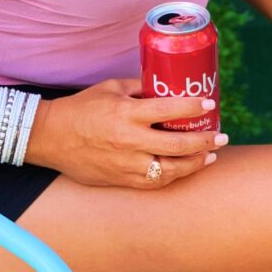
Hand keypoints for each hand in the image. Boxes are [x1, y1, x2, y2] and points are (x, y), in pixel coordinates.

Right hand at [29, 78, 225, 187]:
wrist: (51, 137)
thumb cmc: (81, 107)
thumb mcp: (111, 88)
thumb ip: (139, 89)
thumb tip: (166, 89)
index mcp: (127, 113)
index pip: (169, 109)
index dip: (192, 108)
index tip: (208, 105)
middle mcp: (129, 140)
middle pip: (177, 144)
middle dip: (204, 141)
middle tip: (221, 136)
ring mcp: (126, 163)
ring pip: (170, 170)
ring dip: (194, 163)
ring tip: (210, 156)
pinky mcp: (120, 179)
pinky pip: (153, 182)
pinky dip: (173, 176)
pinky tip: (185, 169)